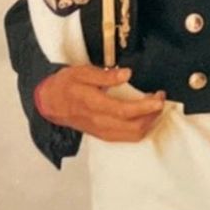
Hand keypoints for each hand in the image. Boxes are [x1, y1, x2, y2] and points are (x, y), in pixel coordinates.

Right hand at [35, 66, 165, 141]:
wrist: (50, 101)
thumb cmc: (65, 85)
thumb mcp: (82, 72)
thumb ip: (105, 75)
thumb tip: (126, 74)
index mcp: (93, 105)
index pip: (124, 111)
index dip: (145, 107)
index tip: (158, 98)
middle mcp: (99, 122)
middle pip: (133, 127)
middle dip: (152, 115)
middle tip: (160, 98)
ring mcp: (101, 131)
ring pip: (131, 135)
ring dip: (148, 122)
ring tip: (155, 106)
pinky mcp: (102, 134)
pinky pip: (125, 137)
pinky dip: (139, 129)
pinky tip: (144, 117)